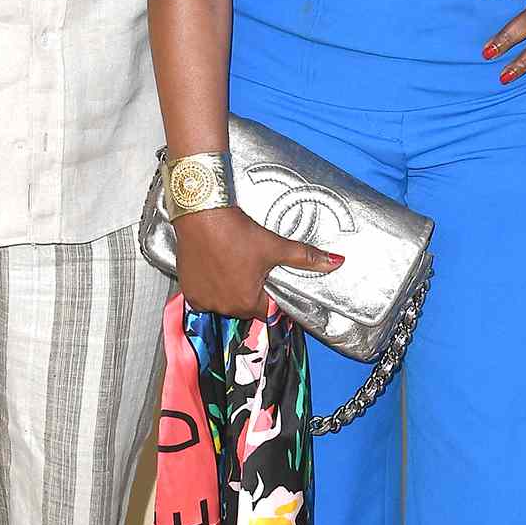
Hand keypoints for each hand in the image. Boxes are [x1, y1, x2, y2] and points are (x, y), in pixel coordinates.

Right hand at [174, 206, 342, 319]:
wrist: (201, 214)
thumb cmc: (237, 232)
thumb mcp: (276, 246)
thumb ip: (306, 258)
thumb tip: (336, 262)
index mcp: (247, 301)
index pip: (266, 310)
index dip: (268, 294)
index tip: (265, 279)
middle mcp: (224, 307)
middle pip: (243, 307)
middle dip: (248, 292)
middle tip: (248, 267)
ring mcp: (203, 301)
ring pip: (223, 302)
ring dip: (228, 290)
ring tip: (231, 264)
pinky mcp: (188, 291)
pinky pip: (204, 296)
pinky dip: (209, 287)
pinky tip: (214, 267)